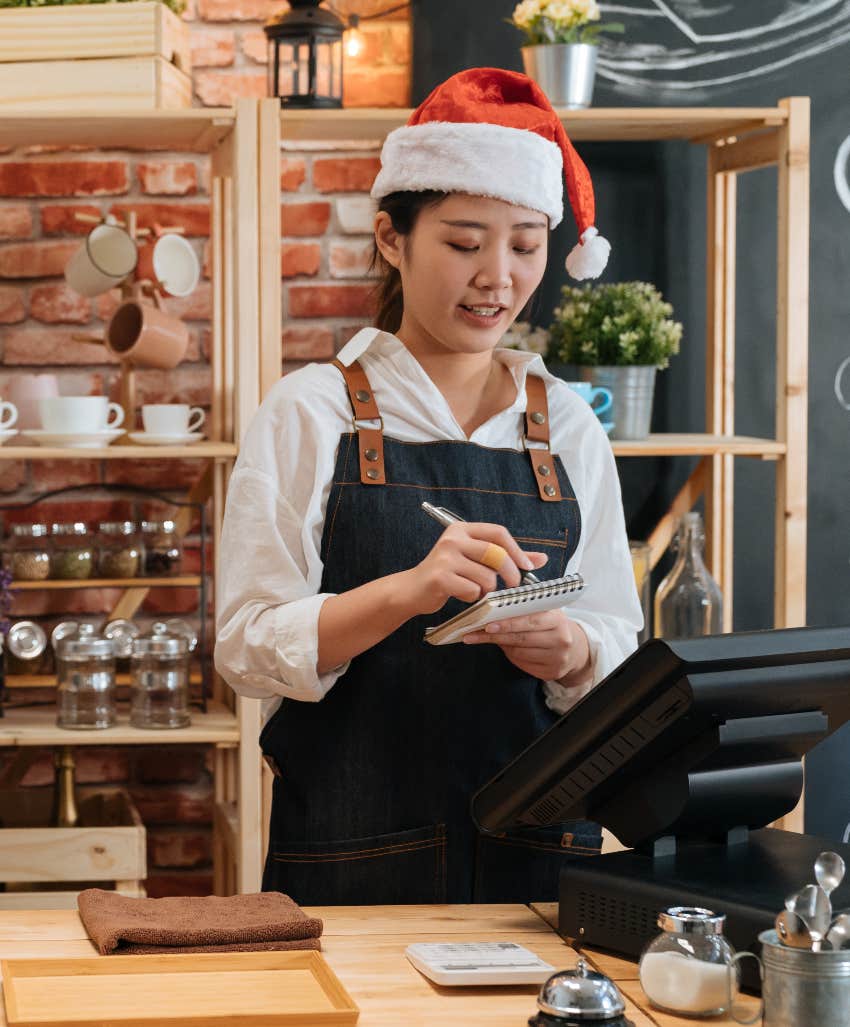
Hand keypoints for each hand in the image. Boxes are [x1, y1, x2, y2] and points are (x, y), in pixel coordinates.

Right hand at [402, 522, 548, 615]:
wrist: (412, 589)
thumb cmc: (447, 574)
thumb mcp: (475, 560)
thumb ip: (507, 557)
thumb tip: (541, 558)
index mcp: (462, 530)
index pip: (498, 533)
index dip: (517, 550)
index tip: (528, 566)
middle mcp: (453, 539)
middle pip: (496, 554)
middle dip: (510, 573)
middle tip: (513, 585)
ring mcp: (445, 558)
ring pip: (486, 577)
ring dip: (487, 590)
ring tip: (477, 591)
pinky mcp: (440, 577)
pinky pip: (472, 591)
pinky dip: (473, 598)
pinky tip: (463, 595)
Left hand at [462, 609, 591, 684]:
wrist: (575, 649)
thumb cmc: (552, 626)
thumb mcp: (544, 613)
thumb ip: (523, 611)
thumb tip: (492, 614)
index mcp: (557, 618)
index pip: (529, 620)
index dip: (507, 623)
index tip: (487, 625)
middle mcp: (560, 638)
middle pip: (521, 638)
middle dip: (496, 636)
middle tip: (475, 634)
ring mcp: (557, 657)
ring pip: (519, 652)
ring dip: (502, 646)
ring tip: (490, 638)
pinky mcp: (552, 672)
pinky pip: (523, 664)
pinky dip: (512, 656)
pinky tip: (509, 649)